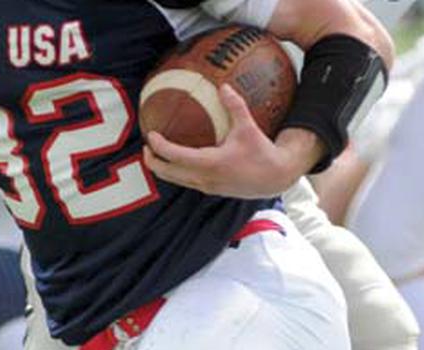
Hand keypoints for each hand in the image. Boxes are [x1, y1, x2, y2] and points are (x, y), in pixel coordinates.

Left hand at [143, 84, 322, 198]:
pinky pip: (187, 181)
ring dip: (164, 168)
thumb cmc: (262, 153)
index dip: (159, 146)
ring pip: (176, 180)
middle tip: (148, 146)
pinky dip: (177, 171)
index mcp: (210, 163)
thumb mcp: (248, 127)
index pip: (174, 156)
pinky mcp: (212, 189)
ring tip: (158, 153)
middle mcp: (205, 178)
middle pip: (168, 173)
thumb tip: (223, 86)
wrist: (276, 178)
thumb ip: (235, 106)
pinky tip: (180, 158)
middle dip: (153, 161)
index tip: (151, 135)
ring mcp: (207, 186)